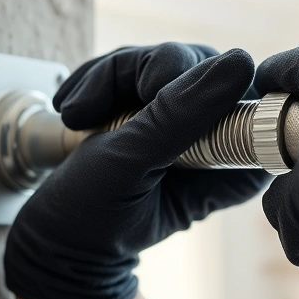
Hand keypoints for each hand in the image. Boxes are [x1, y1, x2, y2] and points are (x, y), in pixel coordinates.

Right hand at [5, 43, 270, 298]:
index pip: (243, 87)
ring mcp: (188, 119)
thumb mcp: (135, 161)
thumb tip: (239, 61)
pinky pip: (137, 67)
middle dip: (139, 74)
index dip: (192, 80)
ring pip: (163, 60)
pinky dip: (99, 82)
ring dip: (108, 80)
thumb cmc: (94, 217)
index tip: (145, 102)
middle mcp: (223, 137)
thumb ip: (183, 113)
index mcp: (240, 160)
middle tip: (96, 110)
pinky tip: (76, 110)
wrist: (54, 238)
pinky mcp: (156, 106)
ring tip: (78, 116)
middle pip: (200, 63)